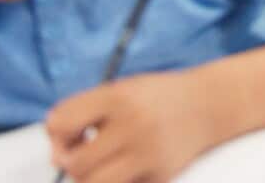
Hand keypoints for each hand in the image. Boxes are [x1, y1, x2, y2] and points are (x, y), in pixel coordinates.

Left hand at [46, 71, 216, 182]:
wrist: (208, 104)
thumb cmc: (153, 98)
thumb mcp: (118, 91)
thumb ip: (81, 114)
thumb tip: (56, 160)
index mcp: (118, 97)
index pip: (60, 123)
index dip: (58, 133)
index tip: (75, 132)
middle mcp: (133, 124)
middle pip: (75, 164)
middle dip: (72, 162)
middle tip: (85, 153)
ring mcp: (149, 153)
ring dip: (90, 178)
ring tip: (100, 166)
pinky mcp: (161, 175)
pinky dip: (118, 181)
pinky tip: (129, 168)